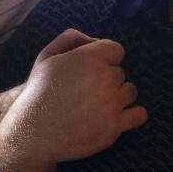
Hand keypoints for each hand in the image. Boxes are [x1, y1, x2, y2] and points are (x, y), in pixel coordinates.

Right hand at [7, 29, 146, 163]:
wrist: (33, 132)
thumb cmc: (39, 93)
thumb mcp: (47, 57)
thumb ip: (70, 39)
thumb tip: (92, 40)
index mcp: (91, 58)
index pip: (117, 50)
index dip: (105, 59)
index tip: (93, 71)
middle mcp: (105, 77)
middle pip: (121, 72)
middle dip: (107, 79)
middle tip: (87, 91)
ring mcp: (112, 102)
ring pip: (130, 92)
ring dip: (119, 96)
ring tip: (98, 105)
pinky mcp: (116, 125)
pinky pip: (139, 114)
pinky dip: (133, 114)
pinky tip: (118, 115)